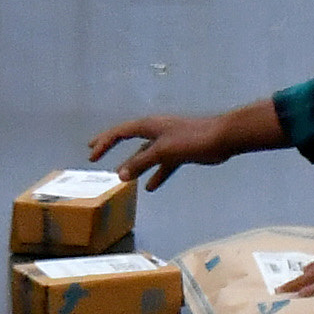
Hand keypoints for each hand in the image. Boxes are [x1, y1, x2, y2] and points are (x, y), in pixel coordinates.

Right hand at [88, 106, 259, 191]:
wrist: (222, 138)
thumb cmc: (191, 139)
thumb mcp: (162, 151)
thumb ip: (141, 162)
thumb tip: (120, 175)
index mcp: (149, 125)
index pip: (119, 132)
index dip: (104, 142)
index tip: (92, 155)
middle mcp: (156, 131)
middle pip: (128, 139)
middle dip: (112, 147)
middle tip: (95, 153)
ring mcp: (168, 141)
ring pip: (145, 154)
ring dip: (133, 165)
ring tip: (122, 177)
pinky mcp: (180, 152)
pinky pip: (162, 165)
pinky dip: (156, 175)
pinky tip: (151, 187)